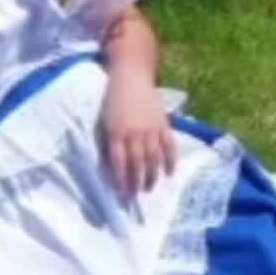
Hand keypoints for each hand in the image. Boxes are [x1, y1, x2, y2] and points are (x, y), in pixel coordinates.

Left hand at [101, 73, 176, 200]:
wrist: (132, 77)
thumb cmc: (114, 101)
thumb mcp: (105, 121)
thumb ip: (109, 142)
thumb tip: (111, 166)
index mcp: (116, 132)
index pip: (118, 162)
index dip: (120, 180)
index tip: (120, 194)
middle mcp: (134, 133)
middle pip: (137, 163)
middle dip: (136, 182)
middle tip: (135, 197)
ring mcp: (151, 129)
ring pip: (153, 158)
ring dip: (152, 176)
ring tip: (149, 189)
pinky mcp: (163, 124)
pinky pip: (169, 146)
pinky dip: (170, 161)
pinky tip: (169, 173)